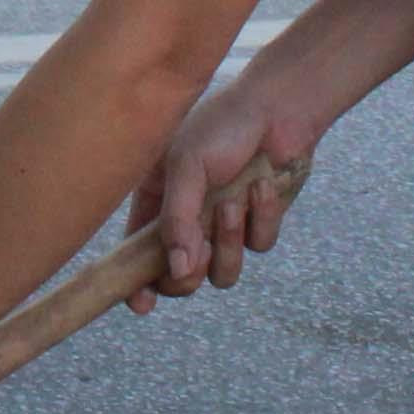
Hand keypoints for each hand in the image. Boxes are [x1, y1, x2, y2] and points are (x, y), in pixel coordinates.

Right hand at [122, 71, 320, 306]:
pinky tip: (262, 184)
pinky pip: (258, 246)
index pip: (136, 255)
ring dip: (228, 240)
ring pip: (222, 272)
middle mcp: (187, 221)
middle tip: (199, 249)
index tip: (141, 304)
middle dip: (190, 273)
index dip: (135, 284)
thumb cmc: (222, 126)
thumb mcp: (186, 166)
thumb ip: (177, 221)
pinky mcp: (259, 223)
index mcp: (156, 203)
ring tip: (232, 202)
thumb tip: (174, 271)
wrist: (279, 109)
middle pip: (180, 279)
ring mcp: (224, 226)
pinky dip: (262, 217)